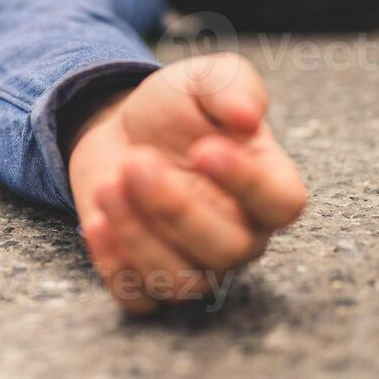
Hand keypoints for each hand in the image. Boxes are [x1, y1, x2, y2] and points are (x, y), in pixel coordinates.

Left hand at [67, 54, 307, 313]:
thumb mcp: (203, 80)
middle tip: (137, 163)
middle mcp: (240, 234)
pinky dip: (115, 269)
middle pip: (228, 249)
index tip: (204, 149)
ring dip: (138, 236)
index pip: (282, 204)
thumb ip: (232, 86)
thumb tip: (247, 115)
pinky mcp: (147, 279)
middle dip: (177, 209)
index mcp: (266, 185)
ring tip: (108, 185)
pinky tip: (95, 222)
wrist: (120, 130)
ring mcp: (196, 264)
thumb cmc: (176, 109)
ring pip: (182, 281)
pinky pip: (140, 298)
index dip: (249, 185)